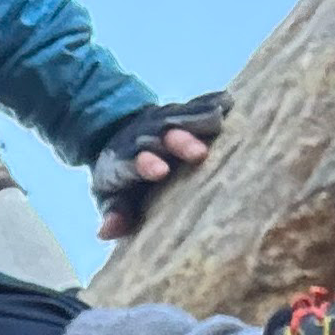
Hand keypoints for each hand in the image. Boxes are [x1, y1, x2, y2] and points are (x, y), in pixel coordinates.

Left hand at [89, 96, 227, 238]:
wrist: (117, 135)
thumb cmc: (121, 181)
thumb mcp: (110, 199)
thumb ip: (113, 213)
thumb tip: (107, 232)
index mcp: (124, 161)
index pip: (134, 162)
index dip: (147, 164)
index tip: (161, 171)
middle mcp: (143, 137)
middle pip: (161, 137)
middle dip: (179, 142)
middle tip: (199, 153)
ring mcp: (161, 122)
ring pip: (179, 118)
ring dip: (198, 120)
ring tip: (219, 120)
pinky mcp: (179, 111)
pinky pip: (196, 106)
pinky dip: (211, 103)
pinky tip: (228, 102)